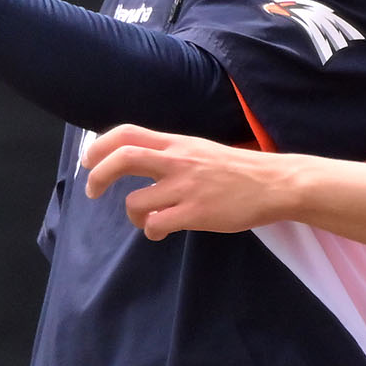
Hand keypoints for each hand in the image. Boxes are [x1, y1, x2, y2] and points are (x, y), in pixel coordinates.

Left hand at [83, 124, 283, 239]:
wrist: (274, 184)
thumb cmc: (240, 170)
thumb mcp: (202, 151)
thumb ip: (173, 154)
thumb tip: (142, 163)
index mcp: (178, 143)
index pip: (128, 133)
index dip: (101, 145)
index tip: (90, 161)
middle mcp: (178, 161)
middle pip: (123, 158)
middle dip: (99, 176)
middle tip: (93, 191)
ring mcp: (186, 188)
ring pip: (135, 202)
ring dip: (133, 215)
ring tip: (147, 219)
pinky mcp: (196, 213)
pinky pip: (156, 225)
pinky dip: (151, 231)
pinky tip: (160, 232)